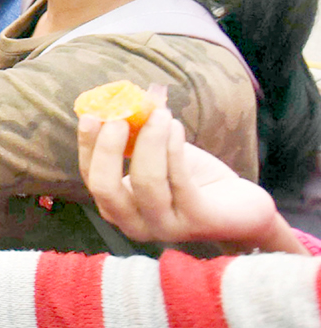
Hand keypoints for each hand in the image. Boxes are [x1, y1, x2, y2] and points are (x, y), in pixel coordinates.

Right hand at [78, 108, 301, 252]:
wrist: (239, 209)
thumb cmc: (192, 179)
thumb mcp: (157, 156)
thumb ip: (136, 138)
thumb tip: (123, 100)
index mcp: (117, 208)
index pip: (91, 177)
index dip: (88, 146)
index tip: (92, 115)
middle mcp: (134, 224)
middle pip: (106, 187)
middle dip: (109, 148)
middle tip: (120, 117)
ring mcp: (165, 227)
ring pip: (146, 182)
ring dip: (151, 141)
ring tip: (160, 114)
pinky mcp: (197, 222)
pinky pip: (180, 181)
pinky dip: (174, 149)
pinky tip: (176, 128)